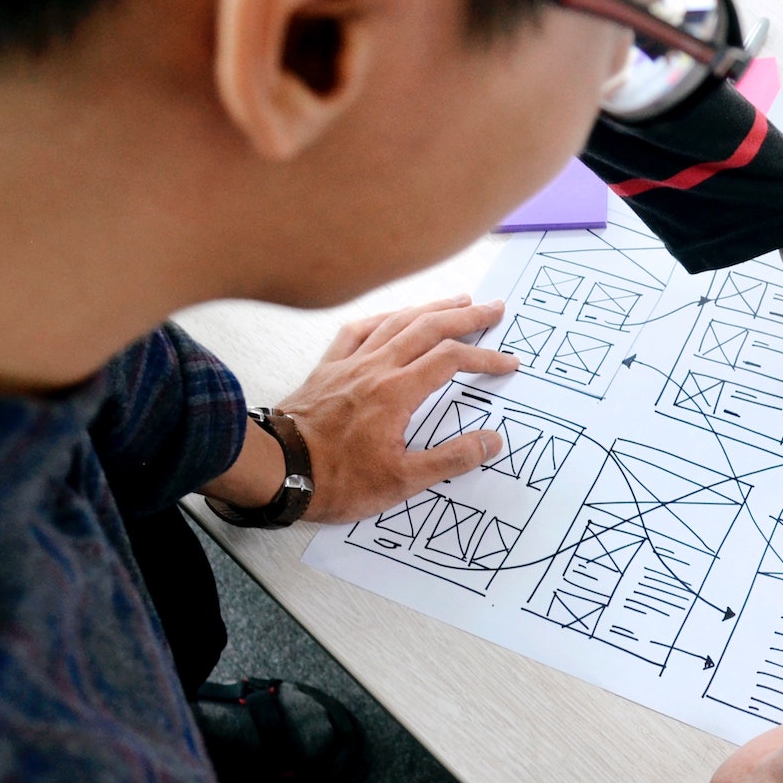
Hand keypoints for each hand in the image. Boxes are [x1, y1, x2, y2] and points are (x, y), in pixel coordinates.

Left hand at [280, 294, 517, 522]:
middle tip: (494, 308)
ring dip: (431, 307)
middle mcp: (376, 368)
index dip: (484, 357)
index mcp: (397, 393)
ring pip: (397, 322)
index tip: (507, 364)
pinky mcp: (328, 368)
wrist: (275, 469)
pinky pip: (358, 330)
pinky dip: (383, 317)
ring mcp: (350, 364)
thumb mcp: (401, 481)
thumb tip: (491, 441)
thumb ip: (450, 459)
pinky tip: (394, 315)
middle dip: (466, 316)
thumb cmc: (335, 479)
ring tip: (457, 300)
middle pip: (429, 328)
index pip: (451, 360)